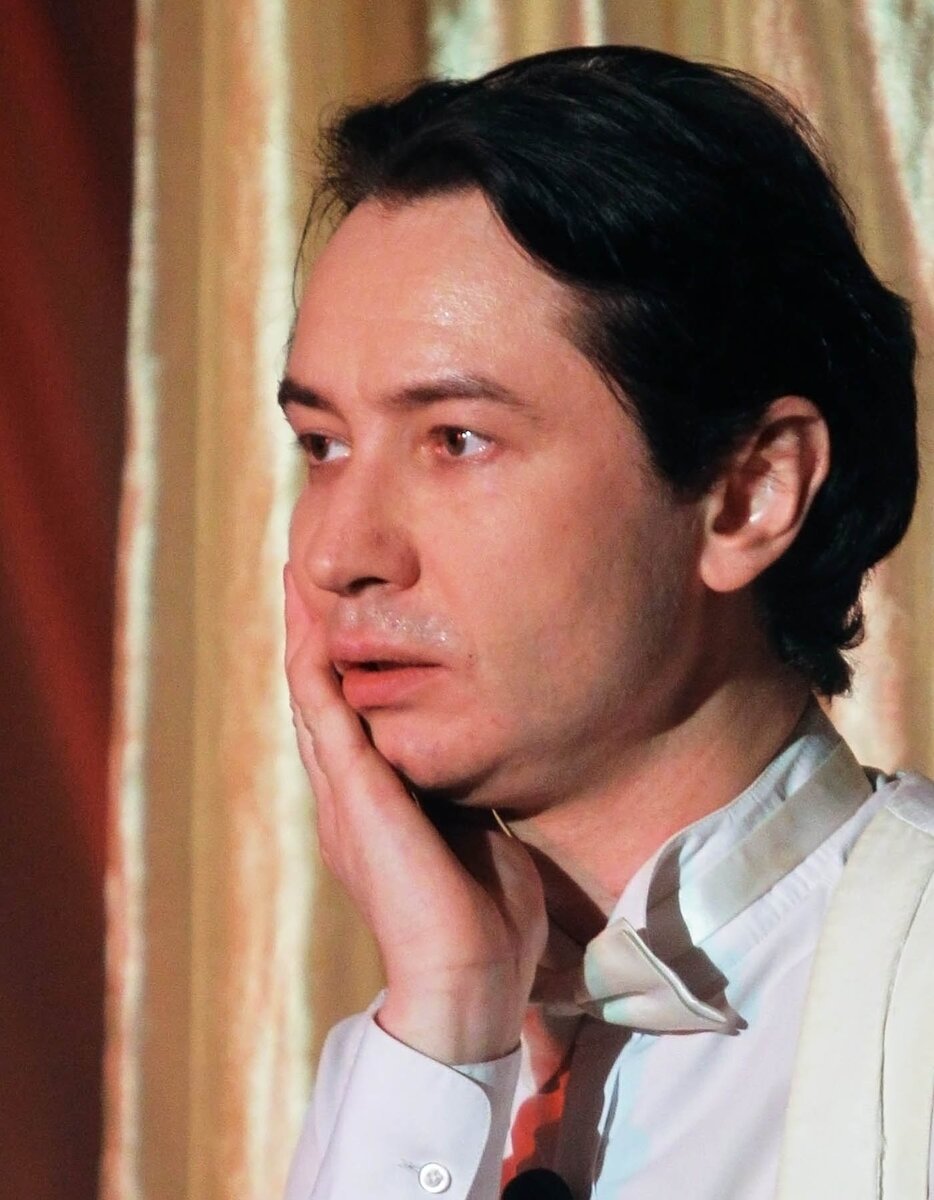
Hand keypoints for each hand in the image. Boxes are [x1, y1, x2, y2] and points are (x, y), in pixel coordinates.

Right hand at [284, 566, 546, 1063]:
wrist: (468, 984)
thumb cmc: (483, 922)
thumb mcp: (474, 836)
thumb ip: (464, 796)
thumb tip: (485, 761)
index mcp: (372, 809)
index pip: (345, 722)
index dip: (336, 665)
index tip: (341, 613)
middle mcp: (346, 799)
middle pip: (316, 699)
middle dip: (309, 636)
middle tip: (300, 576)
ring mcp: (344, 800)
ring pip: (310, 699)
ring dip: (303, 638)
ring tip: (295, 580)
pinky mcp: (358, 802)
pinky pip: (326, 720)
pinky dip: (317, 670)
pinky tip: (313, 627)